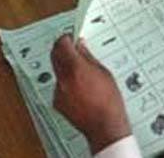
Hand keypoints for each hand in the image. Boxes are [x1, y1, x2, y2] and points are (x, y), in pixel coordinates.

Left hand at [51, 35, 131, 153]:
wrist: (105, 126)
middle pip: (54, 55)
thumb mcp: (103, 72)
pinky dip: (66, 83)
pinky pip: (58, 86)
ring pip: (56, 71)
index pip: (62, 44)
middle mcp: (64, 79)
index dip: (65, 38)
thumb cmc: (109, 101)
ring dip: (64, 67)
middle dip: (61, 49)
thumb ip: (88, 57)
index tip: (70, 37)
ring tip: (81, 74)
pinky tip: (79, 90)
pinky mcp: (57, 101)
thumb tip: (80, 45)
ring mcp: (58, 91)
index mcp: (76, 68)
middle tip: (70, 48)